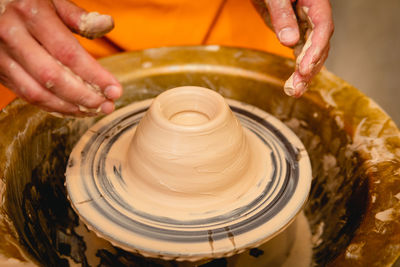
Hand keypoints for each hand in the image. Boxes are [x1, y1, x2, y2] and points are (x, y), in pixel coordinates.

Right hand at [0, 0, 121, 115]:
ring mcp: (1, 56)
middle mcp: (12, 36)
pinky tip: (73, 108)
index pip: (68, 53)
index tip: (115, 89)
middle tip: (107, 105)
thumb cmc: (27, 1)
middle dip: (84, 97)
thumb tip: (107, 25)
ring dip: (70, 107)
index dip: (94, 75)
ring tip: (94, 110)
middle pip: (53, 78)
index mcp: (30, 14)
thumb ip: (78, 16)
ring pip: (37, 93)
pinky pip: (26, 95)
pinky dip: (52, 107)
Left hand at [252, 0, 333, 96]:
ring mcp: (305, 25)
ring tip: (294, 91)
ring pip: (311, 52)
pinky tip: (294, 83)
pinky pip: (300, 52)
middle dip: (309, 67)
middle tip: (297, 87)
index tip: (304, 67)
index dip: (316, 48)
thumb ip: (281, 14)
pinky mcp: (295, 32)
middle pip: (319, 44)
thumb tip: (290, 41)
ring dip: (304, 73)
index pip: (323, 27)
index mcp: (314, 1)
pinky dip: (297, 68)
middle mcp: (313, 15)